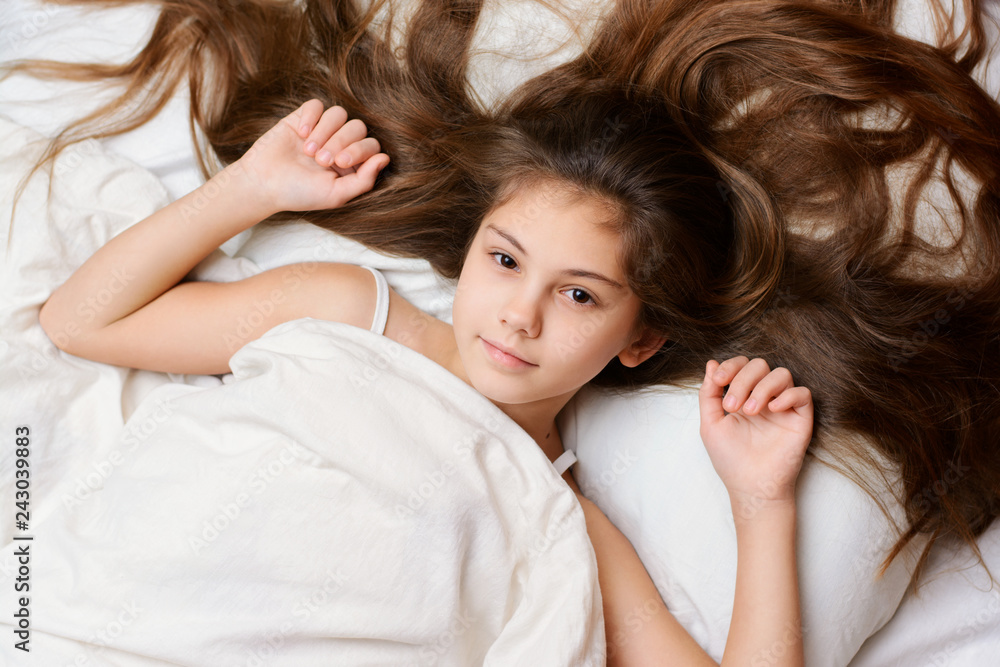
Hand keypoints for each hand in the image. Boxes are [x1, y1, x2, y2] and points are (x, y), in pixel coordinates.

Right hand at [234, 99, 389, 214]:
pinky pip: (317, 105)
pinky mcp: (303, 118)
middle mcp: (340, 144)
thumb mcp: (336, 194)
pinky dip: (311, 118)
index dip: (359, 150)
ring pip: (339, 113)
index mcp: (352, 163)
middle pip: (357, 127)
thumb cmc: (300, 193)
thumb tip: (385, 158)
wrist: (263, 183)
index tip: (339, 163)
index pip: (371, 145)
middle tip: (321, 160)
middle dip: (340, 142)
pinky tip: (300, 134)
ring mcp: (322, 129)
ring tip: (308, 151)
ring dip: (325, 132)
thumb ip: (364, 180)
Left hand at [698, 357, 812, 515]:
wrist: (751, 486)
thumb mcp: (711, 423)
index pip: (741, 365)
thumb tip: (711, 364)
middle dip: (742, 379)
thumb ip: (709, 393)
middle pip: (760, 365)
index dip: (730, 366)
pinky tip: (771, 410)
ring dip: (762, 388)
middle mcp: (763, 397)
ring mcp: (783, 406)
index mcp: (742, 395)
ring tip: (750, 412)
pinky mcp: (800, 419)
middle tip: (732, 406)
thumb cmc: (730, 458)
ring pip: (782, 374)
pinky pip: (803, 393)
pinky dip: (787, 396)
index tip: (719, 380)